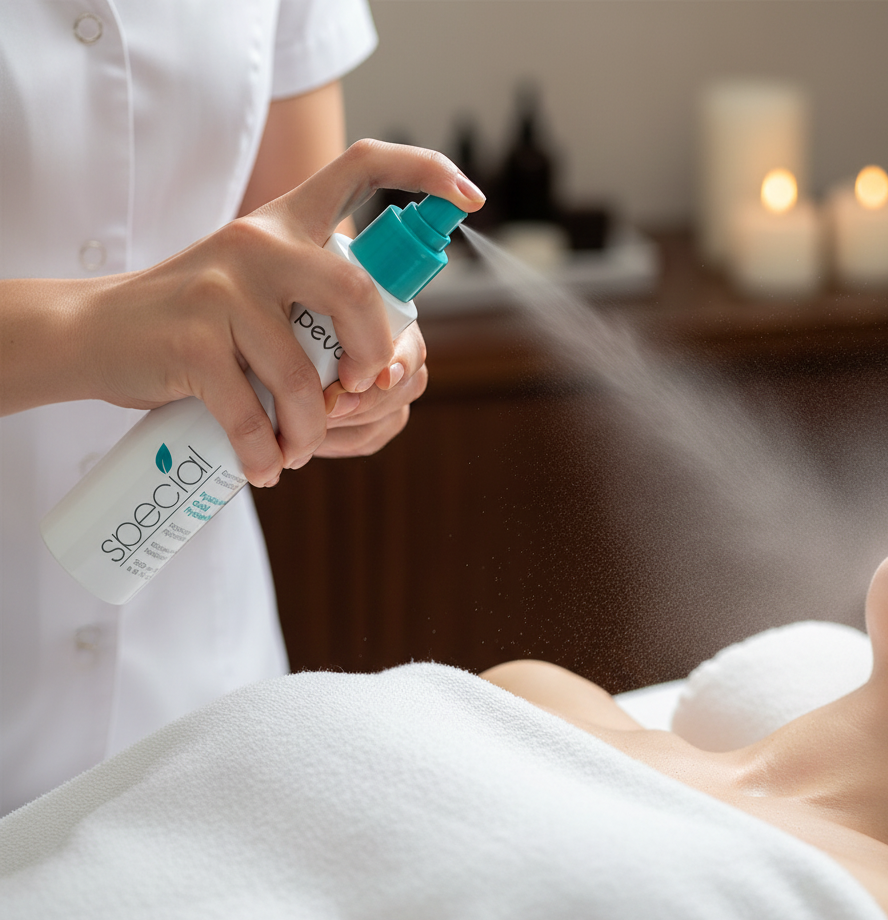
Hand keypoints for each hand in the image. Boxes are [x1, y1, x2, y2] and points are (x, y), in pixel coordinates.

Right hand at [8, 140, 483, 485]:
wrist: (98, 335)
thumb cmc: (202, 328)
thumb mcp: (263, 296)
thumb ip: (325, 318)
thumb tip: (403, 379)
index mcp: (288, 224)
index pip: (364, 167)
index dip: (426, 171)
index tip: (471, 200)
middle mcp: (260, 243)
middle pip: (355, 293)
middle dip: (376, 358)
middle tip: (363, 393)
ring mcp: (223, 288)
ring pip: (306, 376)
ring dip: (312, 433)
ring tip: (296, 450)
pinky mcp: (193, 340)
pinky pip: (255, 415)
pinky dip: (266, 454)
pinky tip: (265, 466)